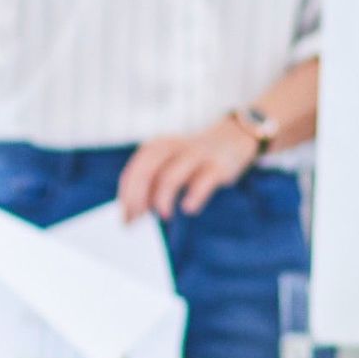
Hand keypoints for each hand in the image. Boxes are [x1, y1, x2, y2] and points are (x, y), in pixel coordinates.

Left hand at [117, 117, 259, 221]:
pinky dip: (193, 197)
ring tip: (163, 215)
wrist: (233, 138)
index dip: (127, 195)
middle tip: (136, 220)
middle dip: (137, 197)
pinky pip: (202, 183)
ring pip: (171, 177)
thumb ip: (152, 184)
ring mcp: (196, 156)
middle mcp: (174, 148)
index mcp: (157, 146)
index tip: (125, 217)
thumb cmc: (193, 159)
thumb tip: (134, 213)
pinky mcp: (217, 166)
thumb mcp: (169, 164)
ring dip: (162, 199)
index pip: (135, 170)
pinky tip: (188, 208)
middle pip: (146, 171)